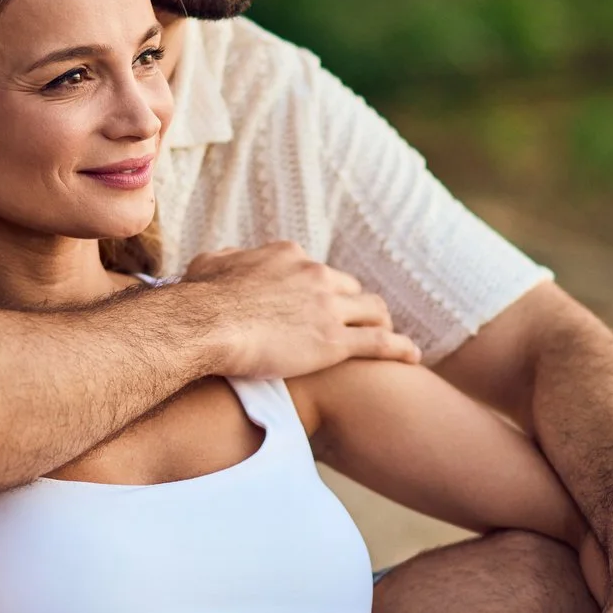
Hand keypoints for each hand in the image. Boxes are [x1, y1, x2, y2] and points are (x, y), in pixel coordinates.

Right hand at [181, 243, 420, 378]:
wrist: (206, 324)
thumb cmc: (200, 300)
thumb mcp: (209, 265)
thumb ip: (226, 261)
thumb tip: (225, 262)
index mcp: (289, 256)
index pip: (317, 271)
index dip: (321, 289)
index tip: (320, 303)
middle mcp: (315, 275)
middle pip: (350, 288)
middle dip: (354, 305)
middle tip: (356, 322)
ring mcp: (328, 307)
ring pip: (372, 310)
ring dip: (381, 322)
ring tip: (388, 336)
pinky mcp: (335, 341)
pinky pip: (379, 342)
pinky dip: (399, 348)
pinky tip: (413, 357)